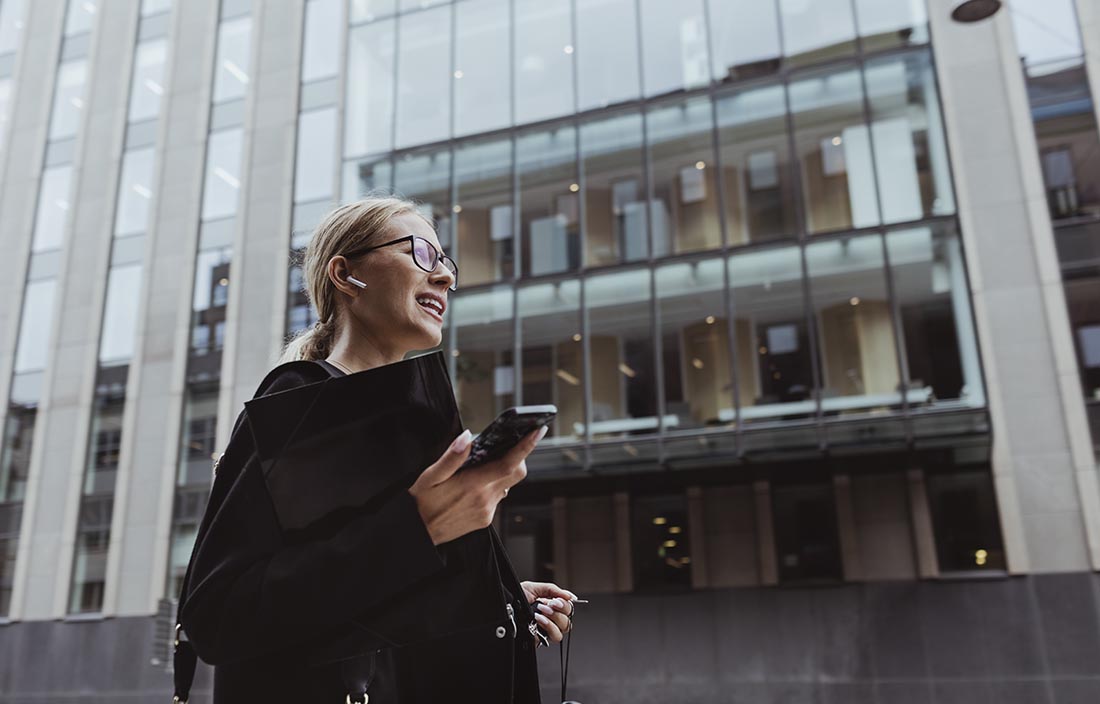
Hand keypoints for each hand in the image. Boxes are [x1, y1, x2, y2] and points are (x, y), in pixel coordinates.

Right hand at [409, 426, 546, 544]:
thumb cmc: (420, 503)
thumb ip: (452, 456)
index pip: (509, 463)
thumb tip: (468, 437)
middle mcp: (484, 499)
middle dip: (517, 457)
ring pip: (508, 485)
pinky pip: (498, 497)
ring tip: (482, 466)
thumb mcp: (430, 476)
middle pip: (517, 473)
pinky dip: (493, 486)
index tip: (538, 431)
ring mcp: (487, 511)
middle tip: (504, 447)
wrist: (417, 535)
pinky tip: (475, 485)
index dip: (527, 446)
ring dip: (503, 472)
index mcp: (472, 485)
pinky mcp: (485, 519)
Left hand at [521, 581, 576, 643]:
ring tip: (540, 612)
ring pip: (562, 631)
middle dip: (559, 611)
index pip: (568, 610)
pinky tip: (538, 619)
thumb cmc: (516, 598)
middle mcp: (550, 620)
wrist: (505, 607)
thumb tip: (569, 596)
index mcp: (551, 607)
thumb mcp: (533, 588)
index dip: (565, 605)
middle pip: (567, 621)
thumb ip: (552, 590)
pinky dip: (548, 626)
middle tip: (548, 605)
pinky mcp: (541, 639)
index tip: (557, 600)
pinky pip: (553, 637)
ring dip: (553, 620)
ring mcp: (545, 631)